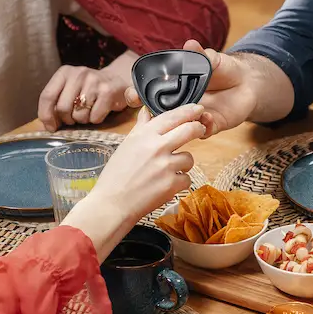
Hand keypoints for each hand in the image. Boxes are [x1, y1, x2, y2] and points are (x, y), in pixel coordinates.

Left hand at [38, 51, 138, 129]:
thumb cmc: (87, 89)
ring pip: (79, 115)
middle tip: (74, 118)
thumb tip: (48, 126)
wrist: (116, 81)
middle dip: (67, 119)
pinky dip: (96, 119)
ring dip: (83, 120)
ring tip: (88, 111)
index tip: (51, 127)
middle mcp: (79, 74)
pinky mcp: (108, 91)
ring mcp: (95, 81)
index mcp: (64, 72)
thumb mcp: (69, 89)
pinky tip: (99, 110)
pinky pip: (95, 117)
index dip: (46, 115)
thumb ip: (56, 102)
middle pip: (63, 108)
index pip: (47, 95)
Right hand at [68, 103, 207, 229]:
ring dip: (183, 164)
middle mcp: (157, 147)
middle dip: (198, 128)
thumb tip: (146, 110)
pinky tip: (166, 185)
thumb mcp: (126, 146)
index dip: (189, 110)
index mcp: (144, 135)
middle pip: (190, 130)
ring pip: (189, 158)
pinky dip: (179, 183)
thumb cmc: (116, 176)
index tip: (198, 108)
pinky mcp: (172, 184)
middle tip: (200, 130)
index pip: (173, 116)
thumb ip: (140, 127)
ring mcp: (166, 165)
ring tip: (168, 171)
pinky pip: (187, 178)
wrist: (112, 205)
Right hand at [124, 39, 260, 136]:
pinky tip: (208, 117)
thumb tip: (190, 43)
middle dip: (151, 117)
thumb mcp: (212, 59)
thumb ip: (200, 54)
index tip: (134, 95)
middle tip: (152, 114)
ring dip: (180, 123)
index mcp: (174, 87)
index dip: (137, 95)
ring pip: (179, 127)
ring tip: (190, 112)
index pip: (148, 93)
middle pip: (158, 114)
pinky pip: (202, 131)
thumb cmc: (225, 69)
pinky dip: (203, 126)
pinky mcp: (210, 125)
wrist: (248, 83)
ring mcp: (193, 117)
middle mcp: (180, 105)